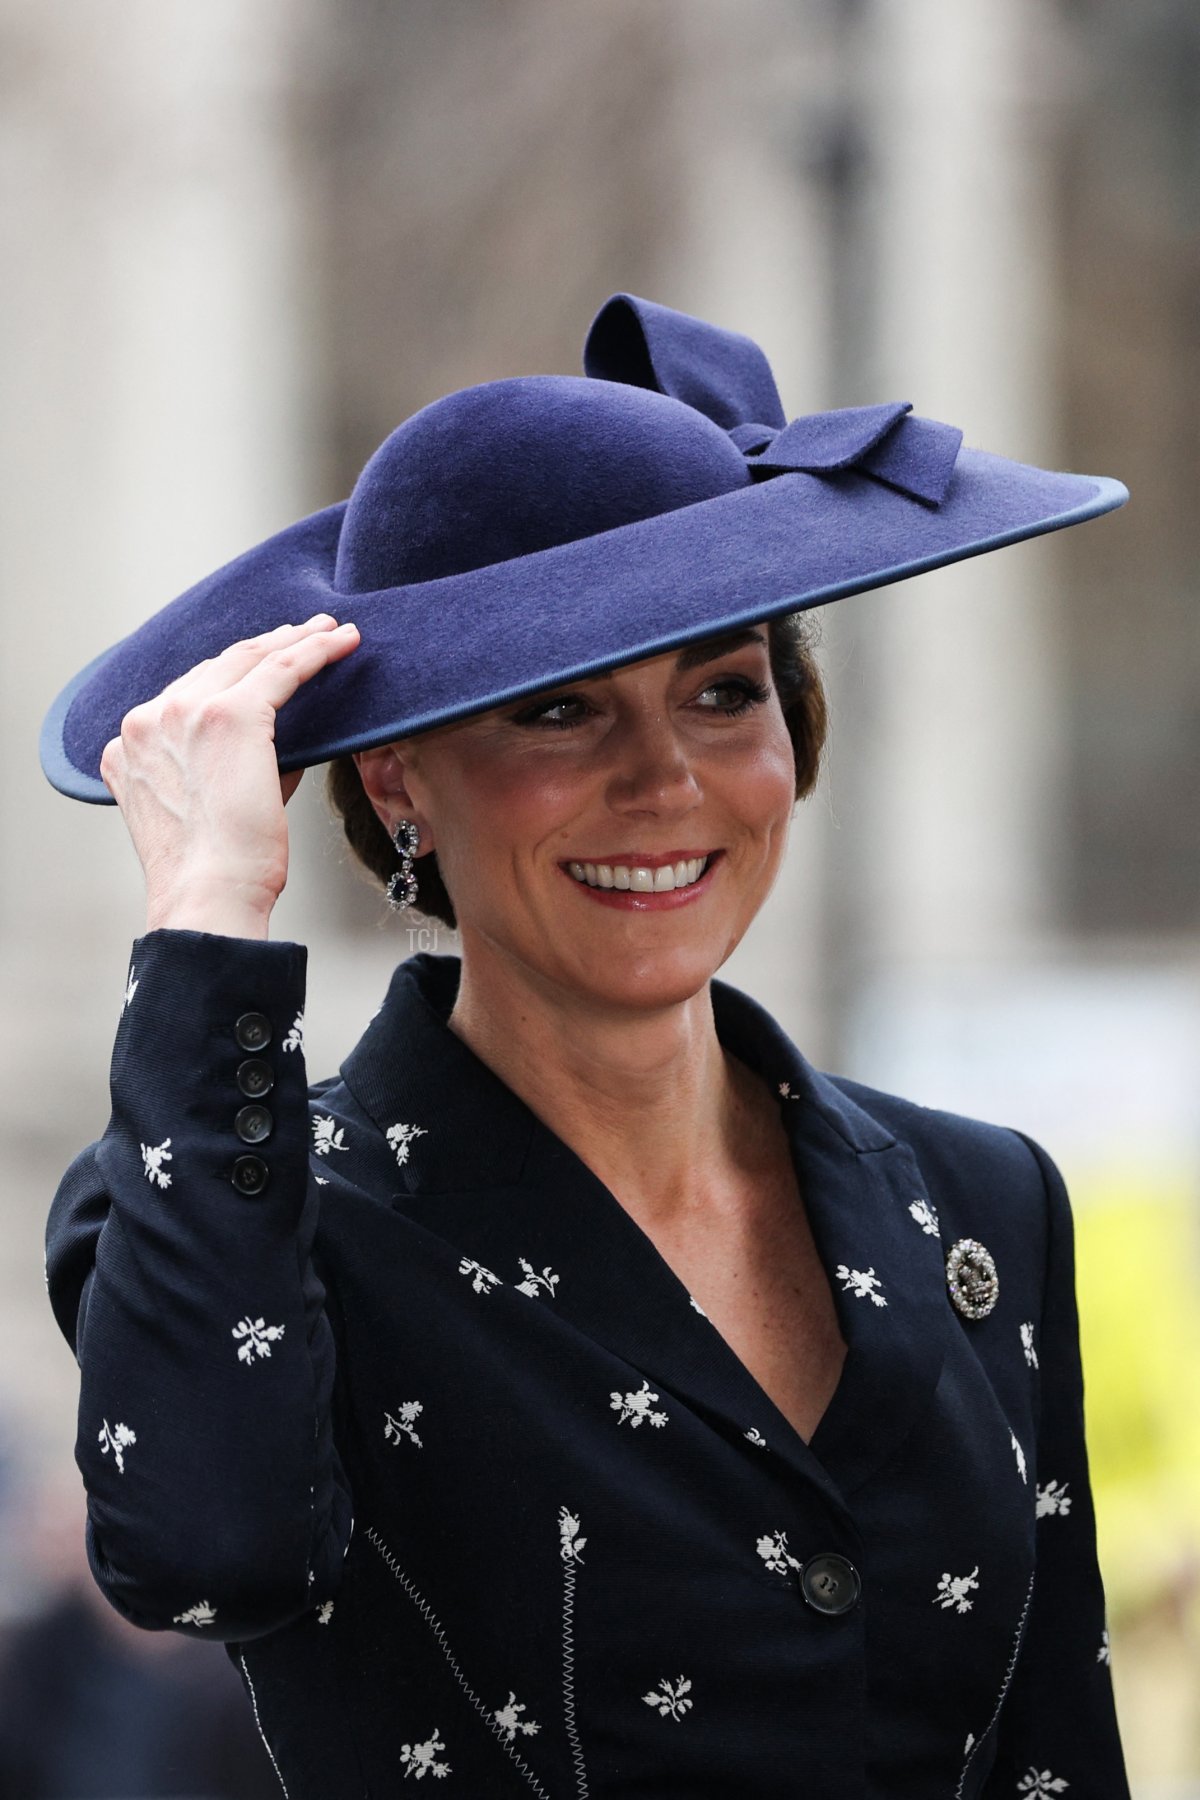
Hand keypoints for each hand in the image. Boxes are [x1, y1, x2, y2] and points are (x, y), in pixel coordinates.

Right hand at [100, 614, 360, 937]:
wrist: (210, 893)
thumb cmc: (216, 868)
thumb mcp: (205, 805)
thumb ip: (227, 764)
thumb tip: (280, 741)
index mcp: (130, 745)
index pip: (186, 693)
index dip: (232, 673)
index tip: (262, 660)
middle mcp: (148, 720)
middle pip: (216, 666)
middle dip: (266, 645)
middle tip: (302, 633)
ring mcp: (184, 712)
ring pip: (249, 659)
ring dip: (294, 640)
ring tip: (327, 632)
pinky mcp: (230, 715)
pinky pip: (281, 670)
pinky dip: (314, 652)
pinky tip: (340, 644)